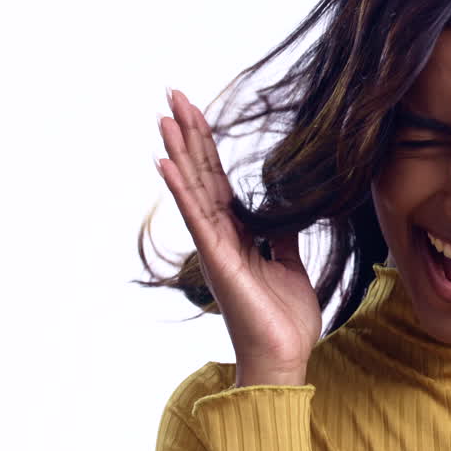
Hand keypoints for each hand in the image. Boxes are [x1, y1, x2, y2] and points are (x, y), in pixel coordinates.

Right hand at [155, 88, 320, 385]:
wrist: (284, 356)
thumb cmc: (283, 318)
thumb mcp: (288, 264)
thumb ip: (280, 233)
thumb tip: (284, 207)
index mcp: (236, 234)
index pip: (218, 179)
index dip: (207, 144)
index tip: (196, 110)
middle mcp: (219, 236)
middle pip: (201, 174)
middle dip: (188, 134)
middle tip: (173, 95)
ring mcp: (215, 247)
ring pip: (193, 190)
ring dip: (178, 152)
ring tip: (162, 117)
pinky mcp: (218, 261)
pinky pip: (197, 219)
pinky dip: (181, 190)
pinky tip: (165, 163)